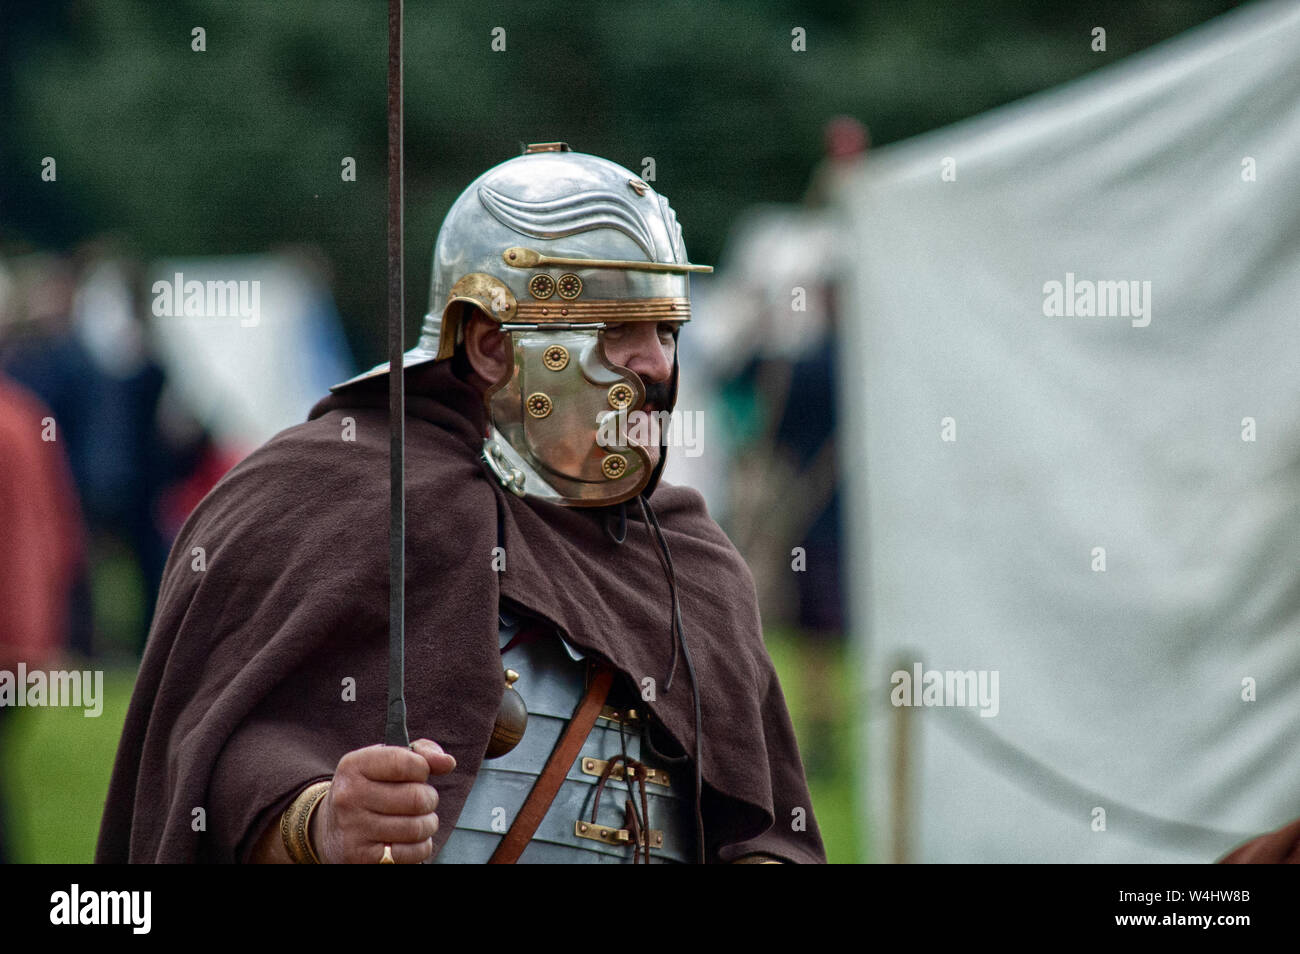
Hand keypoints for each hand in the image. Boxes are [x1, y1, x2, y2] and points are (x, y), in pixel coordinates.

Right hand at [311, 739, 455, 863]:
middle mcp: (349, 796)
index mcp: (354, 766)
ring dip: (428, 824)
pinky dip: (420, 846)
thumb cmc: (368, 789)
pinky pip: (413, 852)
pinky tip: (409, 840)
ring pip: (418, 827)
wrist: (329, 831)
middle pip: (417, 798)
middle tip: (423, 801)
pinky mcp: (361, 857)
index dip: (423, 769)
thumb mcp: (384, 763)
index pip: (406, 762)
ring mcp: (353, 829)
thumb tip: (447, 763)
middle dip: (430, 799)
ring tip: (419, 820)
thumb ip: (420, 754)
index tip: (419, 774)